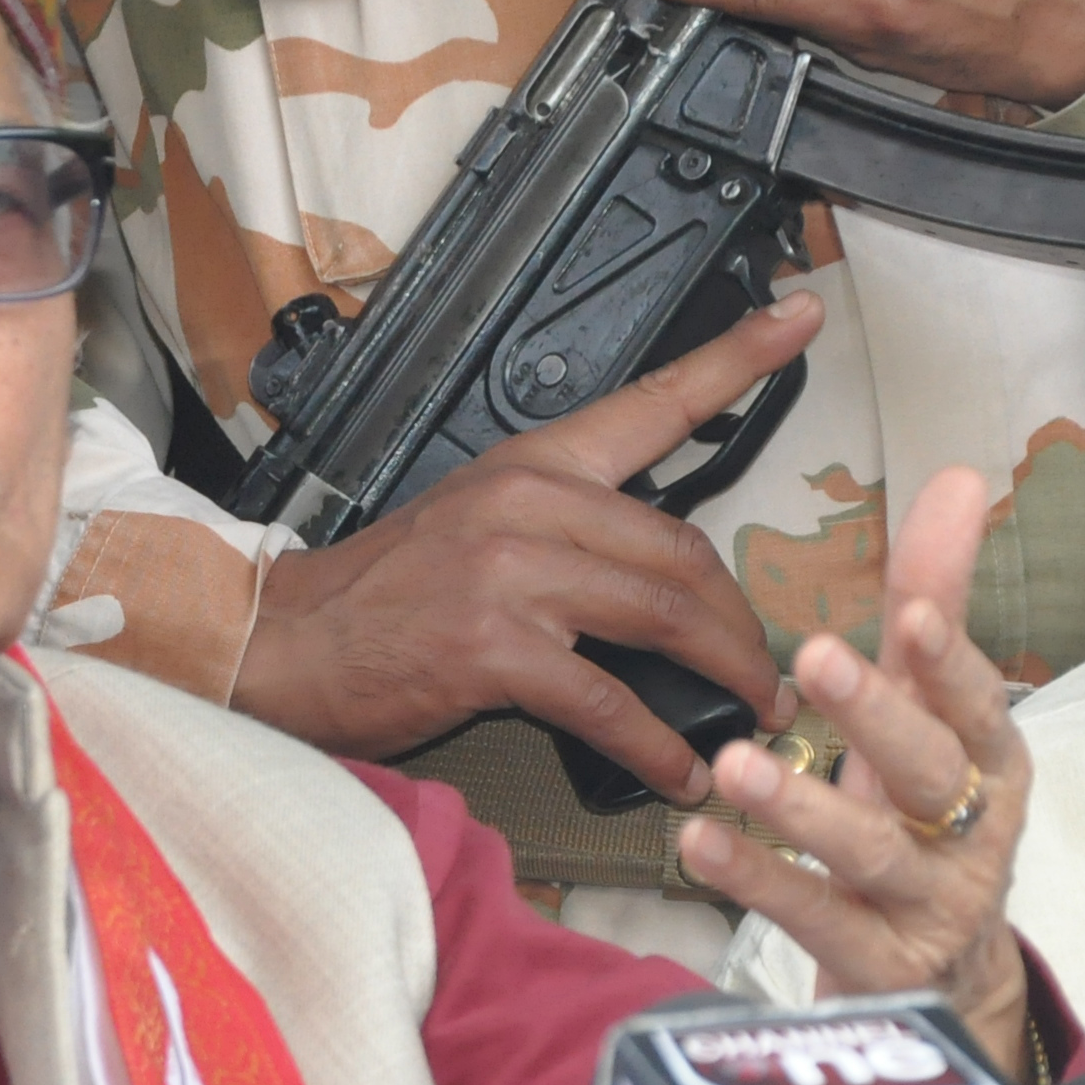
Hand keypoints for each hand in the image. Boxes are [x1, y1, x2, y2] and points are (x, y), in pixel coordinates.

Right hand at [231, 295, 811, 799]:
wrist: (286, 643)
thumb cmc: (382, 598)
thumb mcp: (476, 526)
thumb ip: (566, 532)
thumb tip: (659, 583)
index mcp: (531, 464)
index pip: (652, 402)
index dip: (736, 357)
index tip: (799, 315)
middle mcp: (528, 504)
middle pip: (682, 550)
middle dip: (742, 622)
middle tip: (772, 671)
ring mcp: (511, 573)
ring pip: (664, 615)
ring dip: (726, 676)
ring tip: (754, 717)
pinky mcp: (494, 648)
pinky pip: (610, 702)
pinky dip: (658, 744)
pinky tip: (681, 769)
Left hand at [678, 465, 1033, 1081]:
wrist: (946, 983)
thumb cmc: (926, 824)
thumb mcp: (929, 716)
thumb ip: (936, 602)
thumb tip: (960, 476)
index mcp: (990, 761)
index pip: (975, 702)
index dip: (948, 660)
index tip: (910, 614)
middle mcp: (972, 831)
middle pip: (929, 770)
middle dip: (878, 714)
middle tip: (818, 658)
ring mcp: (929, 904)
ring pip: (871, 852)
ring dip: (803, 807)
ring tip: (734, 765)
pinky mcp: (880, 966)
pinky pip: (816, 920)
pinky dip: (758, 880)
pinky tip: (701, 844)